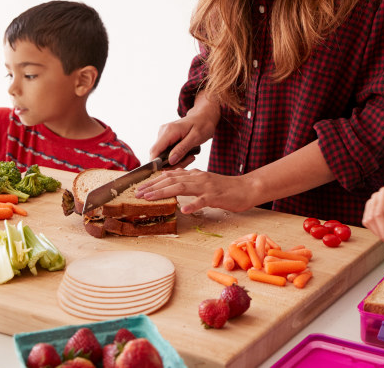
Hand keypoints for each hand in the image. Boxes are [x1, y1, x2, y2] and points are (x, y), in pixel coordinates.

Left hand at [135, 168, 255, 213]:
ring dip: (164, 192)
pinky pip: (203, 200)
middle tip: (137, 193)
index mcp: (194, 175)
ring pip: (182, 187)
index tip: (140, 188)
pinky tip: (184, 209)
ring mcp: (206, 186)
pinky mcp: (216, 196)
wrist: (246, 188)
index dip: (153, 181)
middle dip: (152, 187)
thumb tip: (172, 181)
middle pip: (171, 180)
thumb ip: (189, 181)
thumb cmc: (225, 188)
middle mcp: (198, 177)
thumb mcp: (204, 182)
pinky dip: (193, 204)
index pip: (170, 176)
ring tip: (150, 198)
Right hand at [149, 95, 219, 165]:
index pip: (155, 151)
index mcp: (169, 131)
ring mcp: (163, 134)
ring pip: (163, 155)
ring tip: (190, 156)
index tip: (169, 171)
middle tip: (189, 160)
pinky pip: (166, 152)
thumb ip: (182, 149)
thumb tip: (170, 161)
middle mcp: (163, 132)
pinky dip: (176, 156)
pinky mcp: (166, 138)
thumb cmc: (203, 124)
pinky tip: (187, 153)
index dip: (157, 164)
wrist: (204, 116)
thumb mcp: (196, 137)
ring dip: (176, 160)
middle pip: (159, 156)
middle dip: (172, 164)